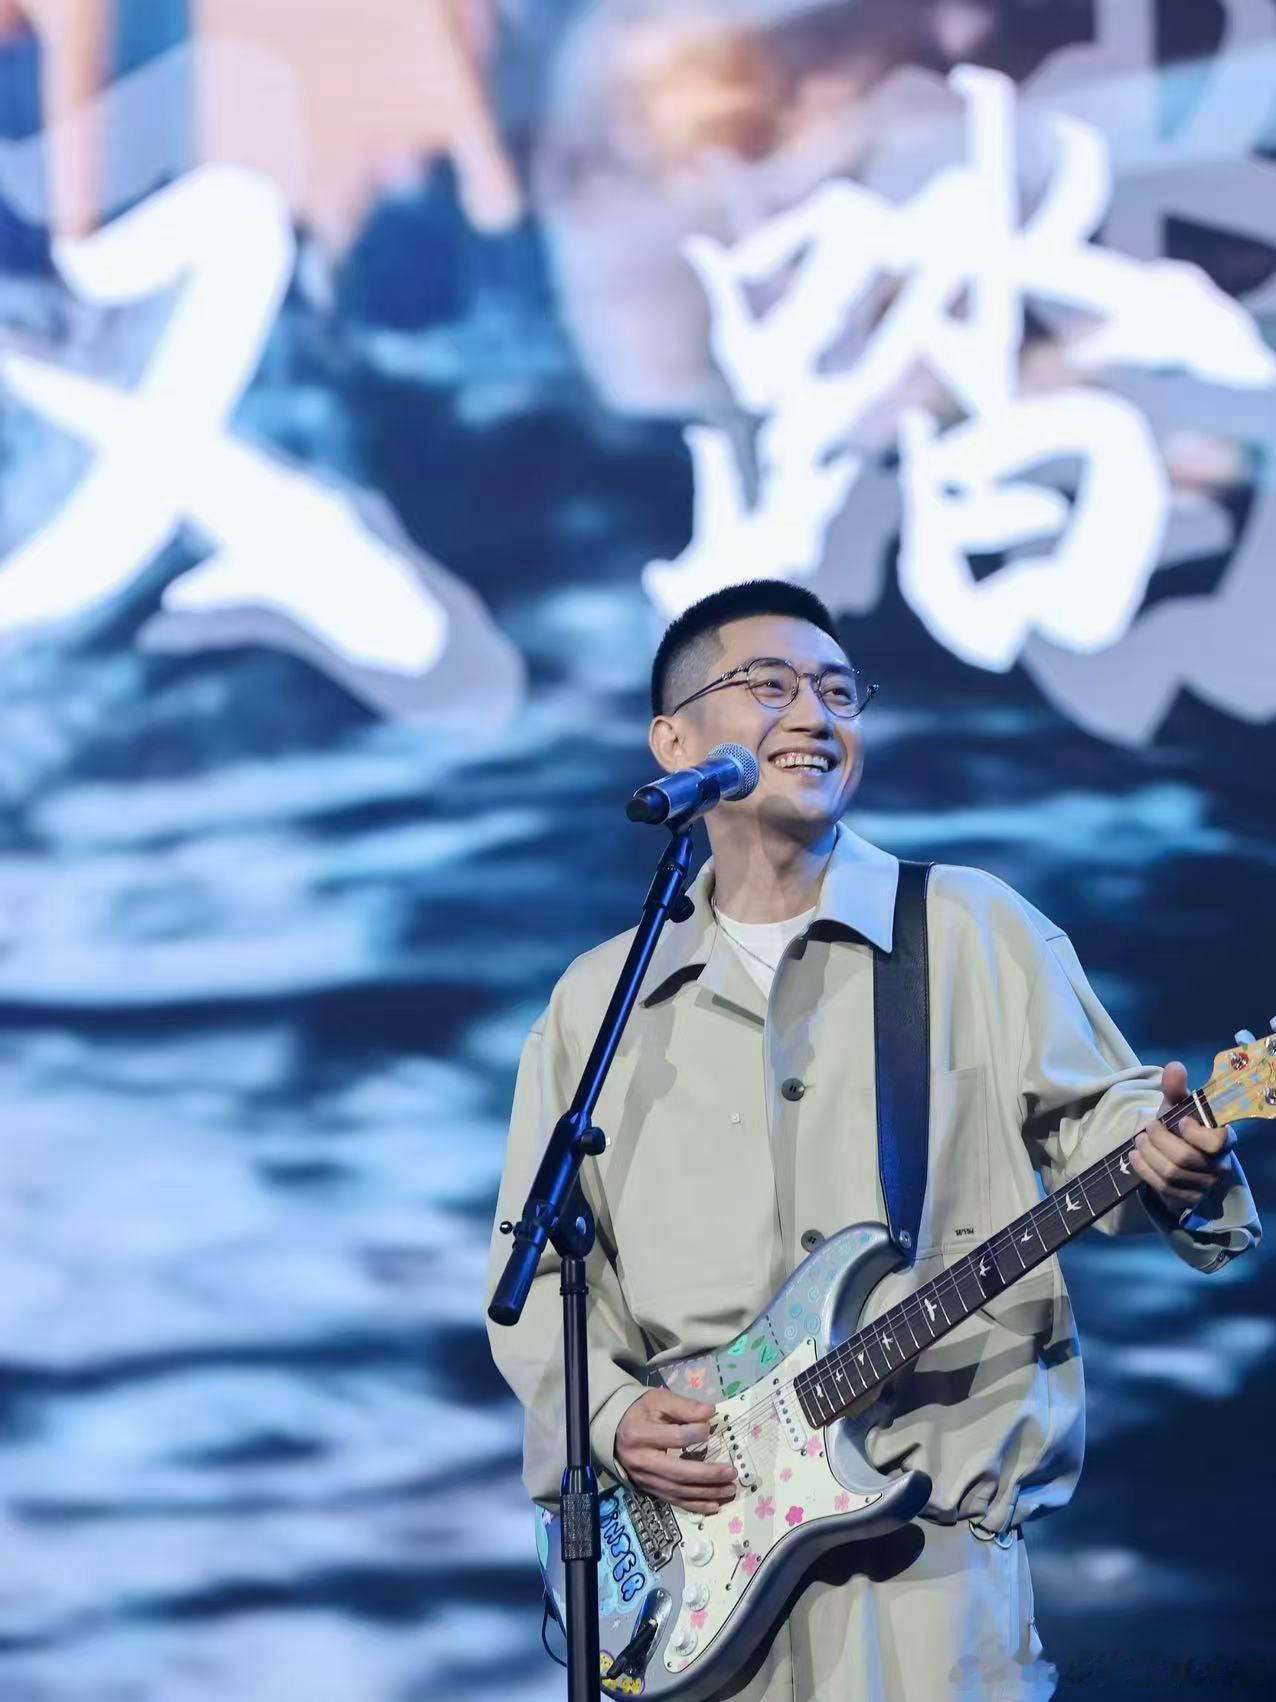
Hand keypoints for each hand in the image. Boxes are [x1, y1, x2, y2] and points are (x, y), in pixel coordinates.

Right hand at [615, 1388, 737, 1514]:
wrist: (616, 1430)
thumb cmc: (642, 1412)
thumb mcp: (659, 1400)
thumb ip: (684, 1406)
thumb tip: (710, 1412)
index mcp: (641, 1435)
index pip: (674, 1437)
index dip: (695, 1433)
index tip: (710, 1427)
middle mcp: (641, 1461)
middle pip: (678, 1473)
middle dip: (708, 1474)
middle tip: (732, 1472)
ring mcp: (645, 1479)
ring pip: (679, 1491)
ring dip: (707, 1493)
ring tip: (729, 1489)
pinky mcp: (649, 1490)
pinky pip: (674, 1501)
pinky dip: (695, 1505)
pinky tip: (714, 1505)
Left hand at [1128, 1060, 1234, 1208]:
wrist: (1176, 1154)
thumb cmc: (1180, 1127)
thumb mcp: (1177, 1106)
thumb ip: (1176, 1088)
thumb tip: (1174, 1067)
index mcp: (1224, 1140)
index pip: (1218, 1142)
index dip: (1195, 1133)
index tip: (1180, 1120)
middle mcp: (1219, 1165)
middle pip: (1185, 1158)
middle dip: (1159, 1140)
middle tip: (1147, 1127)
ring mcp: (1204, 1185)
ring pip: (1171, 1173)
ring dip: (1148, 1153)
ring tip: (1139, 1140)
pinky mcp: (1188, 1199)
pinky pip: (1163, 1188)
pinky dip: (1144, 1170)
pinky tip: (1134, 1156)